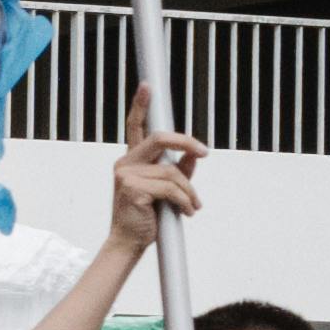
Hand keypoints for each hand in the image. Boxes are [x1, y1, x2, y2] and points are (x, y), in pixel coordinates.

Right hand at [104, 113, 205, 255]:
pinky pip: (171, 188)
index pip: (135, 127)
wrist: (129, 243)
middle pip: (159, 138)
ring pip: (172, 171)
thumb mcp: (166, 191)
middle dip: (186, 142)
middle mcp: (125, 164)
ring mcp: (126, 176)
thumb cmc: (146, 218)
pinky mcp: (133, 189)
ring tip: (192, 207)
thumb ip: (178, 170)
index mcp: (132, 161)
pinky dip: (185, 202)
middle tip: (204, 152)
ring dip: (189, 192)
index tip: (147, 86)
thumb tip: (193, 154)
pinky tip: (186, 213)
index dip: (141, 105)